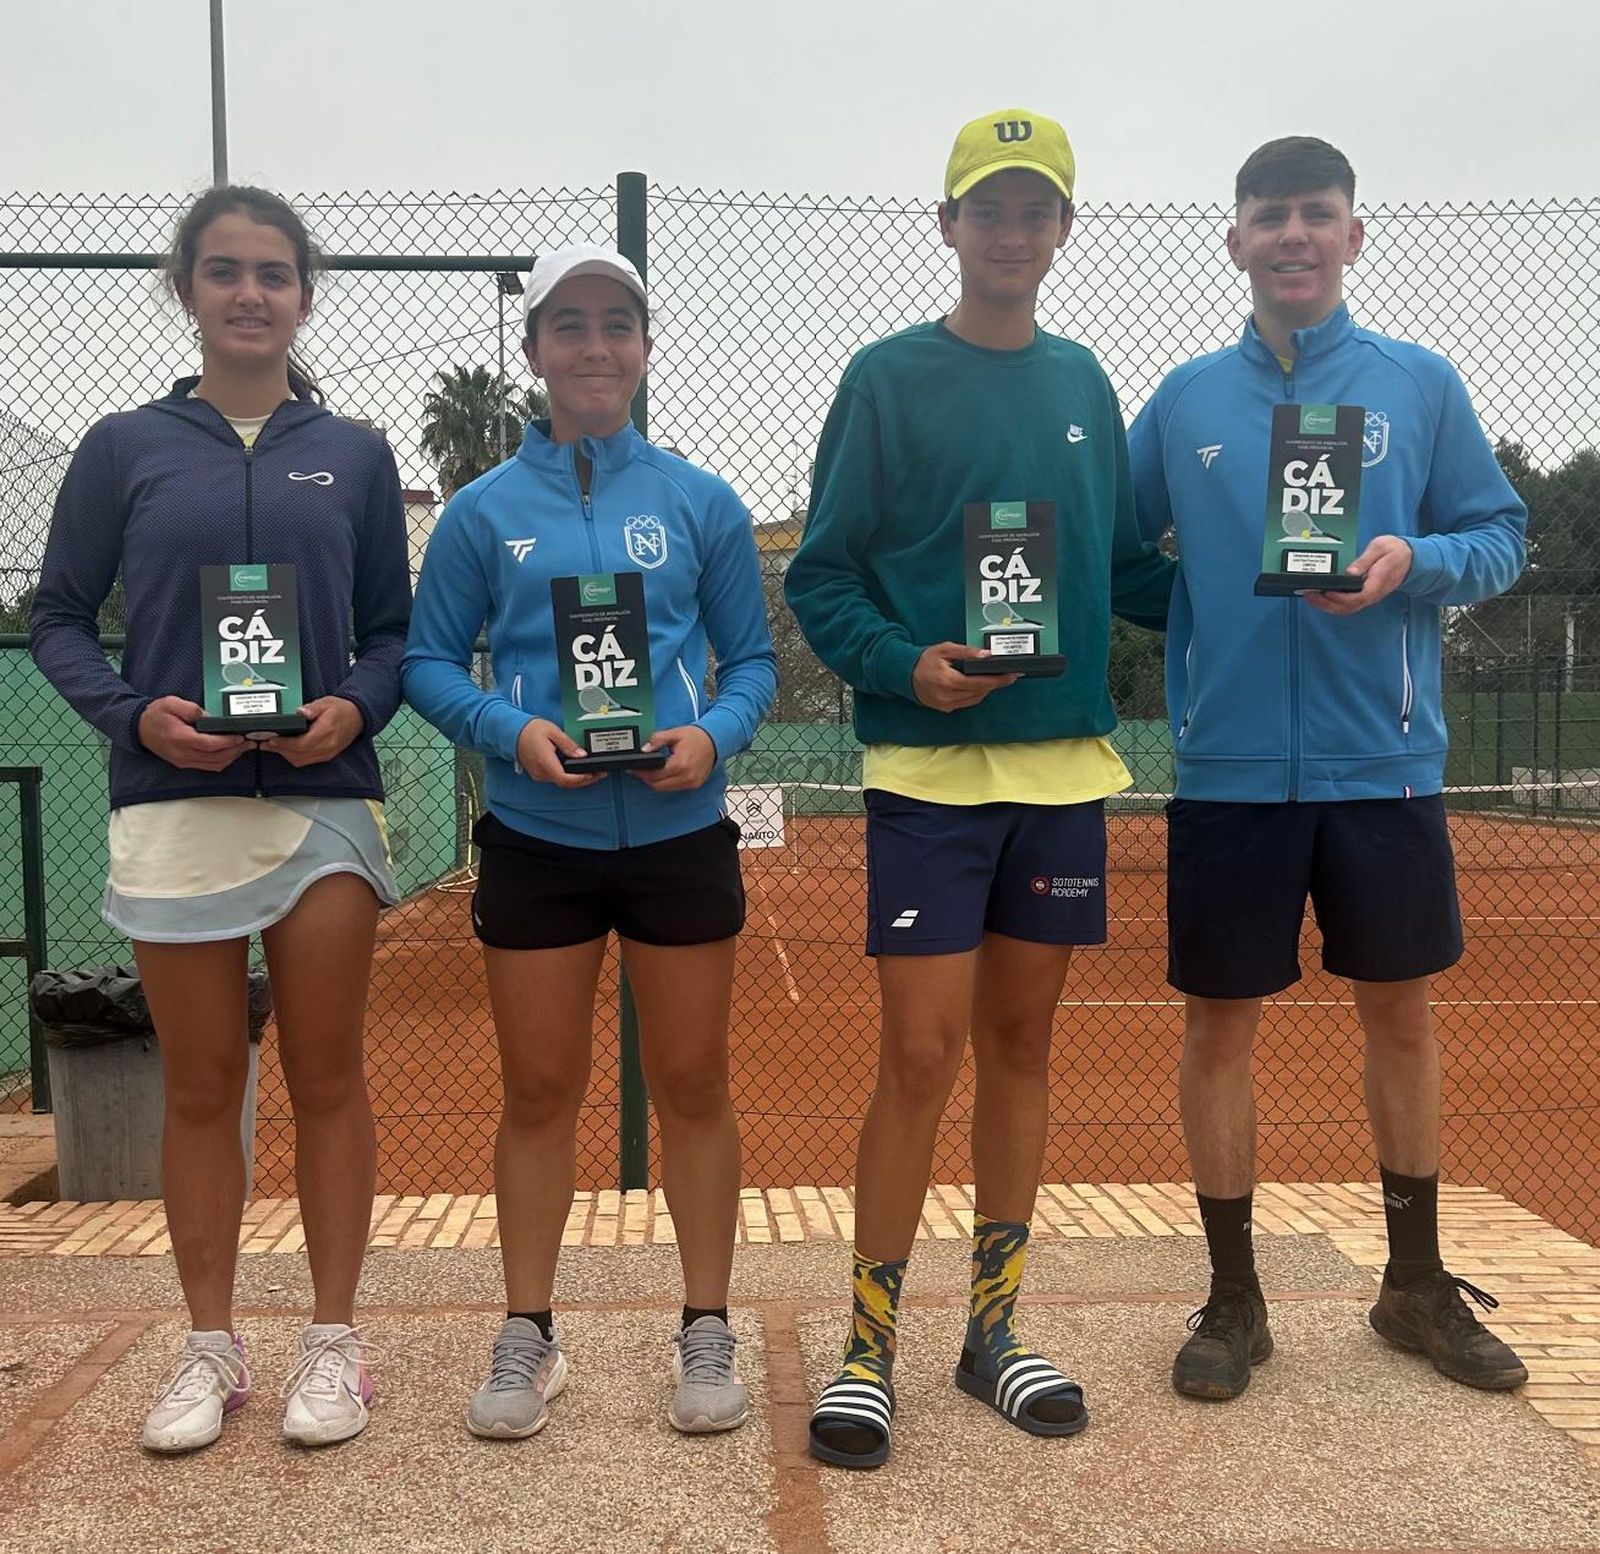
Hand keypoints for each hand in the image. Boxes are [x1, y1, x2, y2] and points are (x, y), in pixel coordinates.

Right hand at [136, 696, 250, 770]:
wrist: (138, 728)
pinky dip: (222, 761)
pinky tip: (231, 752)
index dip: (228, 742)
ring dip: (232, 757)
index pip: (209, 745)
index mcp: (180, 738)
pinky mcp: (185, 763)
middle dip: (236, 751)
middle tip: (250, 742)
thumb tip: (210, 716)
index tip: (241, 737)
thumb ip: (191, 709)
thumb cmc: (155, 715)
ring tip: (244, 747)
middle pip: (216, 758)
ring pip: (214, 765)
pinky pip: (208, 766)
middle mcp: (183, 754)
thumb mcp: (171, 703)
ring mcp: (184, 761)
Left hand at [259, 696, 363, 765]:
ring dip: (286, 755)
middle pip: (298, 755)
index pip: (301, 744)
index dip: (283, 744)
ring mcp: (327, 753)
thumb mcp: (326, 702)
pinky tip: (287, 750)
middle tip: (266, 744)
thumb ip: (312, 708)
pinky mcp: (326, 756)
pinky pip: (306, 761)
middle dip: (280, 750)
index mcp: (326, 732)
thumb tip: (300, 712)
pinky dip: (294, 757)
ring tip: (273, 746)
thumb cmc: (342, 710)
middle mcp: (327, 746)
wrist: (358, 717)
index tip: (271, 740)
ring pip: (301, 760)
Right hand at [515, 717, 606, 787]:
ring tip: (591, 772)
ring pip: (561, 783)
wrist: (512, 731)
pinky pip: (556, 778)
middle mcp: (541, 772)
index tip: (594, 774)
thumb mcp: (553, 732)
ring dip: (577, 780)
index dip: (581, 779)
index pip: (565, 779)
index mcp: (545, 761)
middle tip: (599, 774)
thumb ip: (568, 745)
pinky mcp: (538, 773)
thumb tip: (582, 755)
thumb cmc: (530, 729)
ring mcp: (539, 774)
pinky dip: (568, 777)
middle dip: (584, 781)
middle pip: (566, 783)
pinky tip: (576, 770)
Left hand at [633, 725, 716, 791]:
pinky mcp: (695, 785)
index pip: (654, 775)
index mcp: (680, 764)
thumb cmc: (696, 737)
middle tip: (640, 771)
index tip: (633, 770)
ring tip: (650, 772)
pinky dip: (667, 783)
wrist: (714, 741)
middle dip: (646, 779)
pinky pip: (675, 788)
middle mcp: (687, 776)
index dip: (641, 773)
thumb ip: (657, 740)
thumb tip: (644, 749)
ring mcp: (691, 782)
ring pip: (666, 789)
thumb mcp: (674, 734)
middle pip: (658, 785)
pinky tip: (664, 775)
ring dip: (656, 783)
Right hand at [912, 642, 1019, 709]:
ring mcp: (946, 705)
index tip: (1011, 675)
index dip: (998, 680)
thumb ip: (967, 652)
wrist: (905, 674)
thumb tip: (986, 655)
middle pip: (981, 692)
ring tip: (993, 678)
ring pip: (976, 698)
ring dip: (986, 689)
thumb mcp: (945, 649)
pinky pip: (967, 702)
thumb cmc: (925, 660)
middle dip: (996, 684)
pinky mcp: (946, 709)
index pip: (980, 683)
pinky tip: (978, 685)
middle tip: (1008, 675)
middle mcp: (948, 696)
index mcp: (948, 680)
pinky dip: (975, 694)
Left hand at [1303, 536, 1412, 615]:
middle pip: (1349, 607)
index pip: (1359, 597)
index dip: (1341, 598)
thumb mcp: (1380, 547)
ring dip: (1327, 606)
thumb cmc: (1394, 551)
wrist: (1409, 558)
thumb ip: (1365, 560)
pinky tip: (1321, 598)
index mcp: (1378, 581)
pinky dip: (1333, 604)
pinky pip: (1348, 605)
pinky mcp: (1364, 596)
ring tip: (1310, 597)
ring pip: (1347, 609)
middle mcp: (1373, 593)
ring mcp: (1369, 597)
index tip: (1326, 592)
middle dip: (1327, 604)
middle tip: (1309, 595)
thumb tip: (1350, 572)